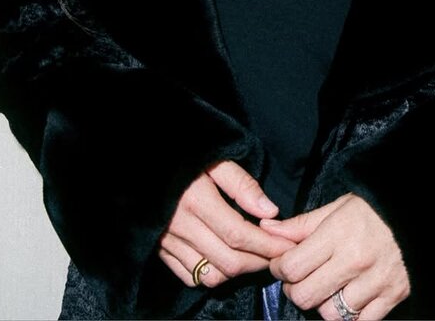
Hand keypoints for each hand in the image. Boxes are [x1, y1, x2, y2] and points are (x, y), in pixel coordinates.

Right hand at [159, 160, 294, 287]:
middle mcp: (181, 226)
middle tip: (276, 254)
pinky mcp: (160, 250)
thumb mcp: (216, 159)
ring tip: (253, 257)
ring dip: (237, 272)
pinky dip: (212, 275)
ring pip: (210, 275)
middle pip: (228, 261)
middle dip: (258, 262)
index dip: (267, 244)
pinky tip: (225, 259)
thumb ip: (242, 185)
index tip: (287, 245)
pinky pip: (190, 277)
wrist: (146, 161)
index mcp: (196, 200)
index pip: (239, 234)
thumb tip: (270, 212)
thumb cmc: (186, 156)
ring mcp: (168, 242)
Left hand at [263, 193, 409, 319]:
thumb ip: (301, 225)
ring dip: (322, 305)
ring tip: (325, 289)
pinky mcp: (392, 297)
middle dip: (295, 290)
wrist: (414, 216)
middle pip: (306, 295)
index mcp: (337, 234)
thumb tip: (267, 231)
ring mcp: (374, 282)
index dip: (279, 268)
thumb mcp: (336, 208)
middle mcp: (354, 260)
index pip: (293, 266)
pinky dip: (349, 315)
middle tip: (299, 279)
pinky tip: (347, 298)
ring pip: (331, 314)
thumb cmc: (372, 210)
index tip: (282, 264)